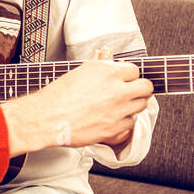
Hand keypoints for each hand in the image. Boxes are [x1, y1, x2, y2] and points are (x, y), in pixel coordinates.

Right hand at [1, 58, 154, 155]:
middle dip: (140, 88)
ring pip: (142, 105)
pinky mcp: (115, 128)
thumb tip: (112, 66)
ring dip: (134, 104)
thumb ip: (101, 69)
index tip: (126, 79)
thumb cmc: (58, 96)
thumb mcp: (81, 72)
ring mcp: (118, 110)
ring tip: (122, 105)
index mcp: (107, 71)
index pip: (135, 70)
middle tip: (132, 91)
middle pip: (146, 87)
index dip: (130, 75)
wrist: (47, 118)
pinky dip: (125, 120)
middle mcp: (116, 89)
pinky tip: (114, 118)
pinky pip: (131, 123)